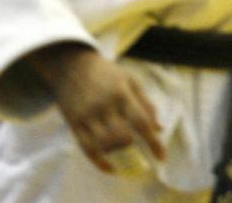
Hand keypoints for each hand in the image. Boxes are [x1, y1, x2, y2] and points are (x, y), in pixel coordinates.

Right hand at [29, 44, 165, 173]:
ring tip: (123, 153)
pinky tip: (110, 168)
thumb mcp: (129, 79)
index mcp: (121, 93)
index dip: (154, 143)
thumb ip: (146, 103)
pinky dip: (100, 162)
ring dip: (118, 154)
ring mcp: (87, 114)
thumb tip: (159, 128)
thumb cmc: (105, 72)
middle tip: (139, 153)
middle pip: (122, 137)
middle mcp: (103, 105)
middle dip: (134, 148)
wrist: (69, 64)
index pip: (141, 122)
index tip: (161, 158)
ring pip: (105, 144)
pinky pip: (86, 148)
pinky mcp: (74, 122)